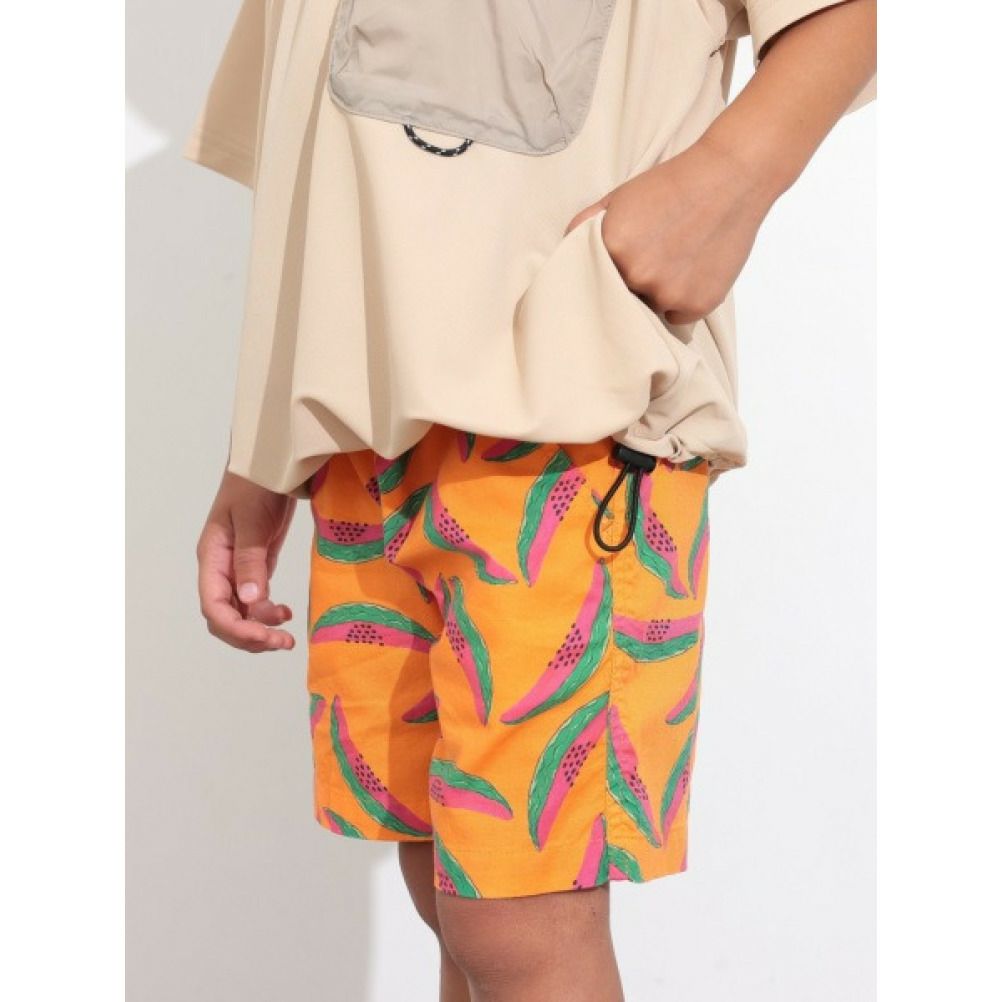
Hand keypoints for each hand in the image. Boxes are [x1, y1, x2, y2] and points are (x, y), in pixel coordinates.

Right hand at [197, 469, 296, 651]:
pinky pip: (254, 600)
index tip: (266, 637)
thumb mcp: (253, 520)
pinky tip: (284, 614)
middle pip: (224, 617)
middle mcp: (220, 567)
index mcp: (212, 557)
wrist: (271, 461)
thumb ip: (250, 560)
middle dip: (249, 636)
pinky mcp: (255, 564)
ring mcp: (237, 568)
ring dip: (259, 628)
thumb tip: (250, 601)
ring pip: (240, 612)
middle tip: (283, 643)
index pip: (214, 606)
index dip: (237, 629)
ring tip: (287, 634)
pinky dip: (266, 613)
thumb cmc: (257, 483)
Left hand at [564, 136, 773, 324]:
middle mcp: (638, 275)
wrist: (731, 178)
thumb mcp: (620, 197)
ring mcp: (669, 293)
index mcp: (613, 248)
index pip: (593, 282)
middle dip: (630, 287)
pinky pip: (677, 317)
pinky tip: (693, 272)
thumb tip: (564, 250)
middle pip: (621, 300)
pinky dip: (682, 302)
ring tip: (675, 262)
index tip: (612, 274)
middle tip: (651, 261)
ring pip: (650, 311)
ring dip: (656, 295)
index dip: (604, 278)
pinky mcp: (697, 304)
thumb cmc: (673, 185)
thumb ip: (586, 225)